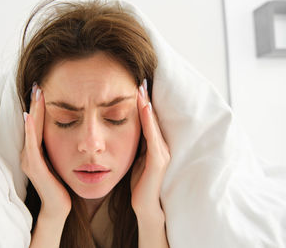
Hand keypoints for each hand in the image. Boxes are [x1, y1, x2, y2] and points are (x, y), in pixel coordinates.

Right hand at [21, 83, 70, 216]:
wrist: (60, 206)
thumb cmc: (62, 182)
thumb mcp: (61, 159)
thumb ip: (60, 144)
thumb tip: (69, 128)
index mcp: (35, 150)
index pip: (37, 123)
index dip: (39, 106)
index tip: (43, 88)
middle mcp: (29, 152)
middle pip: (32, 122)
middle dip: (35, 103)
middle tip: (38, 84)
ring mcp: (29, 159)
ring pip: (31, 130)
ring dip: (33, 111)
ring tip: (36, 94)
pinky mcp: (34, 167)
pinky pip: (32, 145)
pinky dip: (31, 130)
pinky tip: (31, 117)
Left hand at [131, 80, 170, 216]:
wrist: (144, 205)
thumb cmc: (139, 183)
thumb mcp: (134, 158)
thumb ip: (134, 144)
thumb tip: (123, 128)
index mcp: (154, 145)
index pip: (148, 120)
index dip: (142, 103)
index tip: (135, 85)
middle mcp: (161, 146)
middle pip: (153, 118)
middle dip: (146, 99)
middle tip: (140, 79)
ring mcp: (162, 153)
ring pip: (154, 124)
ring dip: (148, 106)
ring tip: (141, 89)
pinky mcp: (159, 161)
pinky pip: (153, 138)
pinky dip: (149, 122)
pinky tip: (144, 109)